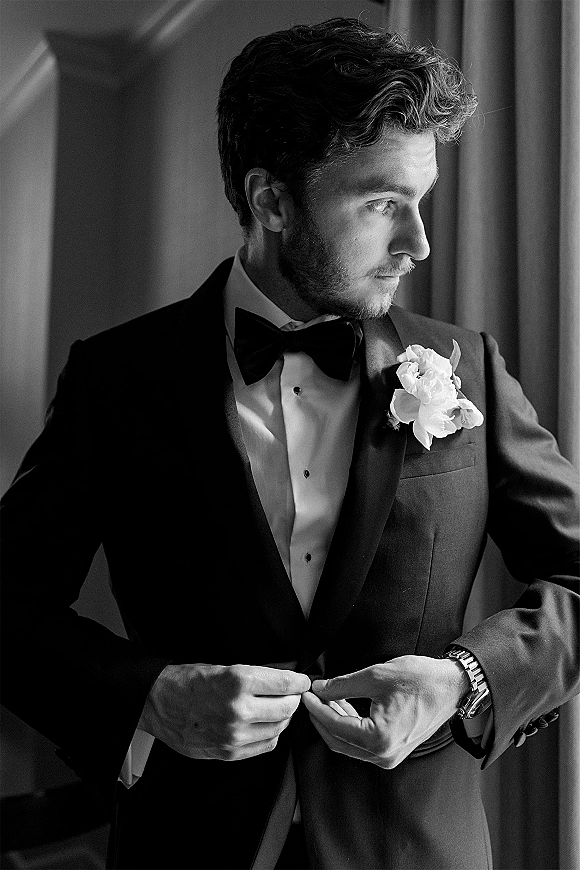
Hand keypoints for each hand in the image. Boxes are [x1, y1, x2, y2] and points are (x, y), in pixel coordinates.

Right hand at [139, 663, 310, 760]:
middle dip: (293, 699)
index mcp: (238, 682)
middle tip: (291, 694)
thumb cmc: (189, 682)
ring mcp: (234, 734)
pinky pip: (265, 745)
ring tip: (276, 708)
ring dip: (282, 718)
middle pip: (287, 708)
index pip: (286, 684)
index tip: (303, 681)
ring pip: (278, 728)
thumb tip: (285, 680)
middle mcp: (239, 709)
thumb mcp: (225, 667)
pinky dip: (270, 734)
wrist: (160, 703)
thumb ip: (257, 676)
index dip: (299, 682)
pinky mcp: (229, 752)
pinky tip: (264, 725)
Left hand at [302, 655, 467, 768]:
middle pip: (338, 740)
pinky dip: (349, 725)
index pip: (335, 726)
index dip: (316, 708)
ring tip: (325, 696)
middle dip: (321, 717)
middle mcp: (384, 755)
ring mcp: (390, 756)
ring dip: (334, 721)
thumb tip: (320, 689)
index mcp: (379, 740)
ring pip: (349, 743)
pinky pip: (362, 742)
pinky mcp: (393, 750)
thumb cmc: (421, 680)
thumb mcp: (376, 676)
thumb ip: (343, 685)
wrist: (451, 685)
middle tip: (312, 696)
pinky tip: (343, 704)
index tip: (306, 693)